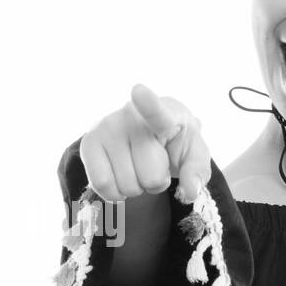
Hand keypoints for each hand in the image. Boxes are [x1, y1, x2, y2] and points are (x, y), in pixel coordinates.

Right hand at [79, 83, 211, 203]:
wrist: (147, 135)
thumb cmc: (174, 143)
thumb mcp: (193, 154)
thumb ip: (197, 171)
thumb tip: (189, 192)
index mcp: (164, 114)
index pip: (155, 111)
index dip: (148, 103)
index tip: (138, 91)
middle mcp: (131, 115)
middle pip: (150, 176)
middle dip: (156, 182)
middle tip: (155, 165)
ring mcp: (106, 127)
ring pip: (126, 185)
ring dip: (136, 188)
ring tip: (137, 168)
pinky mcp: (88, 142)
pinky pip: (102, 184)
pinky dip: (114, 193)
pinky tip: (120, 177)